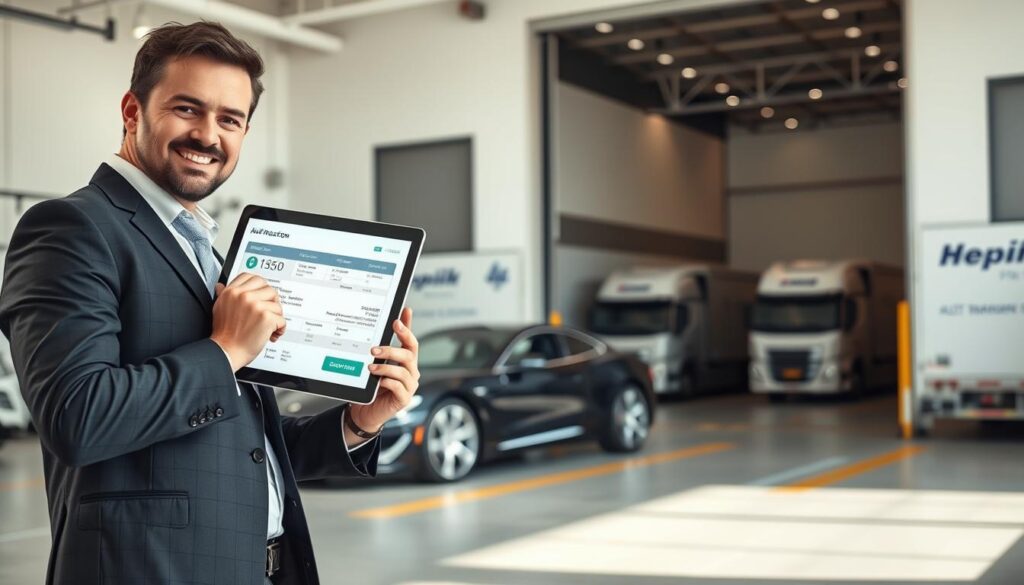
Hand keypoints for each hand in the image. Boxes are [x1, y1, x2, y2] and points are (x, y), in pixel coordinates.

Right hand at [210, 273, 285, 371]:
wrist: (225, 352)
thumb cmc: (224, 334)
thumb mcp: (219, 308)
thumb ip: (223, 294)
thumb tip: (221, 285)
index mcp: (232, 291)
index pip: (252, 277)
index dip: (259, 287)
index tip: (261, 296)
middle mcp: (243, 296)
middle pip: (269, 289)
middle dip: (271, 302)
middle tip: (267, 313)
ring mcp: (255, 306)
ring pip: (277, 305)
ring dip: (276, 318)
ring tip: (267, 327)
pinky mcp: (266, 317)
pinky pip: (282, 319)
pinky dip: (279, 329)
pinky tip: (271, 335)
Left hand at [349, 307, 419, 431]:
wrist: (366, 411)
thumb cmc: (372, 386)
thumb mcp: (376, 364)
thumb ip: (380, 349)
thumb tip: (379, 328)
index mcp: (406, 362)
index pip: (411, 342)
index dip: (406, 329)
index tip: (398, 318)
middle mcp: (411, 372)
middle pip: (408, 355)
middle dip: (391, 350)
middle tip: (374, 349)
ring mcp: (410, 386)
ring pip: (403, 371)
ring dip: (385, 367)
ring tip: (370, 368)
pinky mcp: (404, 399)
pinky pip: (399, 387)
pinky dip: (387, 381)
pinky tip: (378, 381)